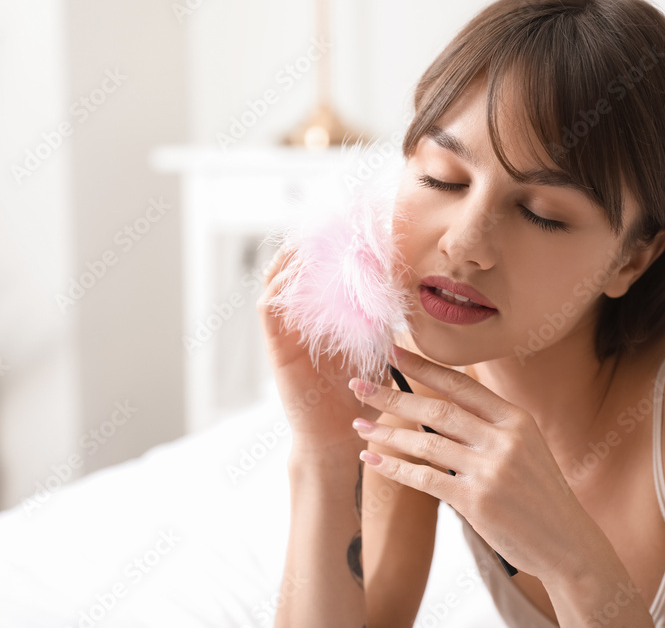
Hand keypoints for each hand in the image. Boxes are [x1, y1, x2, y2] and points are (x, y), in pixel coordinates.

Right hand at [256, 245, 390, 450]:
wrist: (340, 435)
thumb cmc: (360, 398)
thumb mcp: (376, 350)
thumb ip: (379, 322)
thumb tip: (393, 289)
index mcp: (321, 320)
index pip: (315, 275)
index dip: (324, 252)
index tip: (342, 231)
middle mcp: (299, 322)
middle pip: (290, 272)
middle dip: (305, 248)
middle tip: (323, 229)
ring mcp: (285, 334)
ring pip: (275, 285)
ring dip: (290, 262)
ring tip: (309, 243)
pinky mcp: (277, 348)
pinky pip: (270, 310)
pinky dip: (280, 289)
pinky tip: (297, 275)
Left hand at [347, 344, 597, 581]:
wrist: (568, 544)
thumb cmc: (539, 494)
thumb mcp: (525, 447)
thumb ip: (489, 425)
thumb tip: (440, 405)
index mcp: (516, 419)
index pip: (460, 384)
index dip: (423, 367)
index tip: (392, 351)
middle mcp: (505, 439)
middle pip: (437, 409)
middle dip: (392, 396)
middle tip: (358, 384)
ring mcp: (491, 470)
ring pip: (426, 443)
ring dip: (387, 433)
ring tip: (359, 425)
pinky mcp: (477, 501)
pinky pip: (424, 478)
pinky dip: (394, 468)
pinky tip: (372, 460)